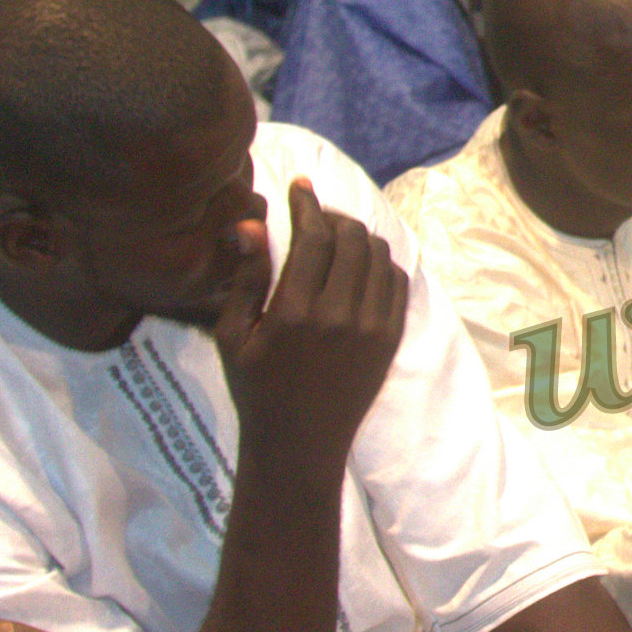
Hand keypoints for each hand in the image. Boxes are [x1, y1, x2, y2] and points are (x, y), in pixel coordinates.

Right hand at [214, 180, 407, 484]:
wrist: (300, 445)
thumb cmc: (256, 389)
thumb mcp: (233, 336)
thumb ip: (246, 278)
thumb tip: (253, 223)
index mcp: (294, 313)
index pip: (312, 237)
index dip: (307, 204)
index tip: (300, 186)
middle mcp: (340, 315)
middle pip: (351, 238)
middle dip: (333, 216)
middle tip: (315, 215)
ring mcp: (372, 327)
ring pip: (378, 254)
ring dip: (358, 236)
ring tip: (336, 237)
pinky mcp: (391, 338)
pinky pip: (397, 281)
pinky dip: (381, 262)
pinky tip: (360, 264)